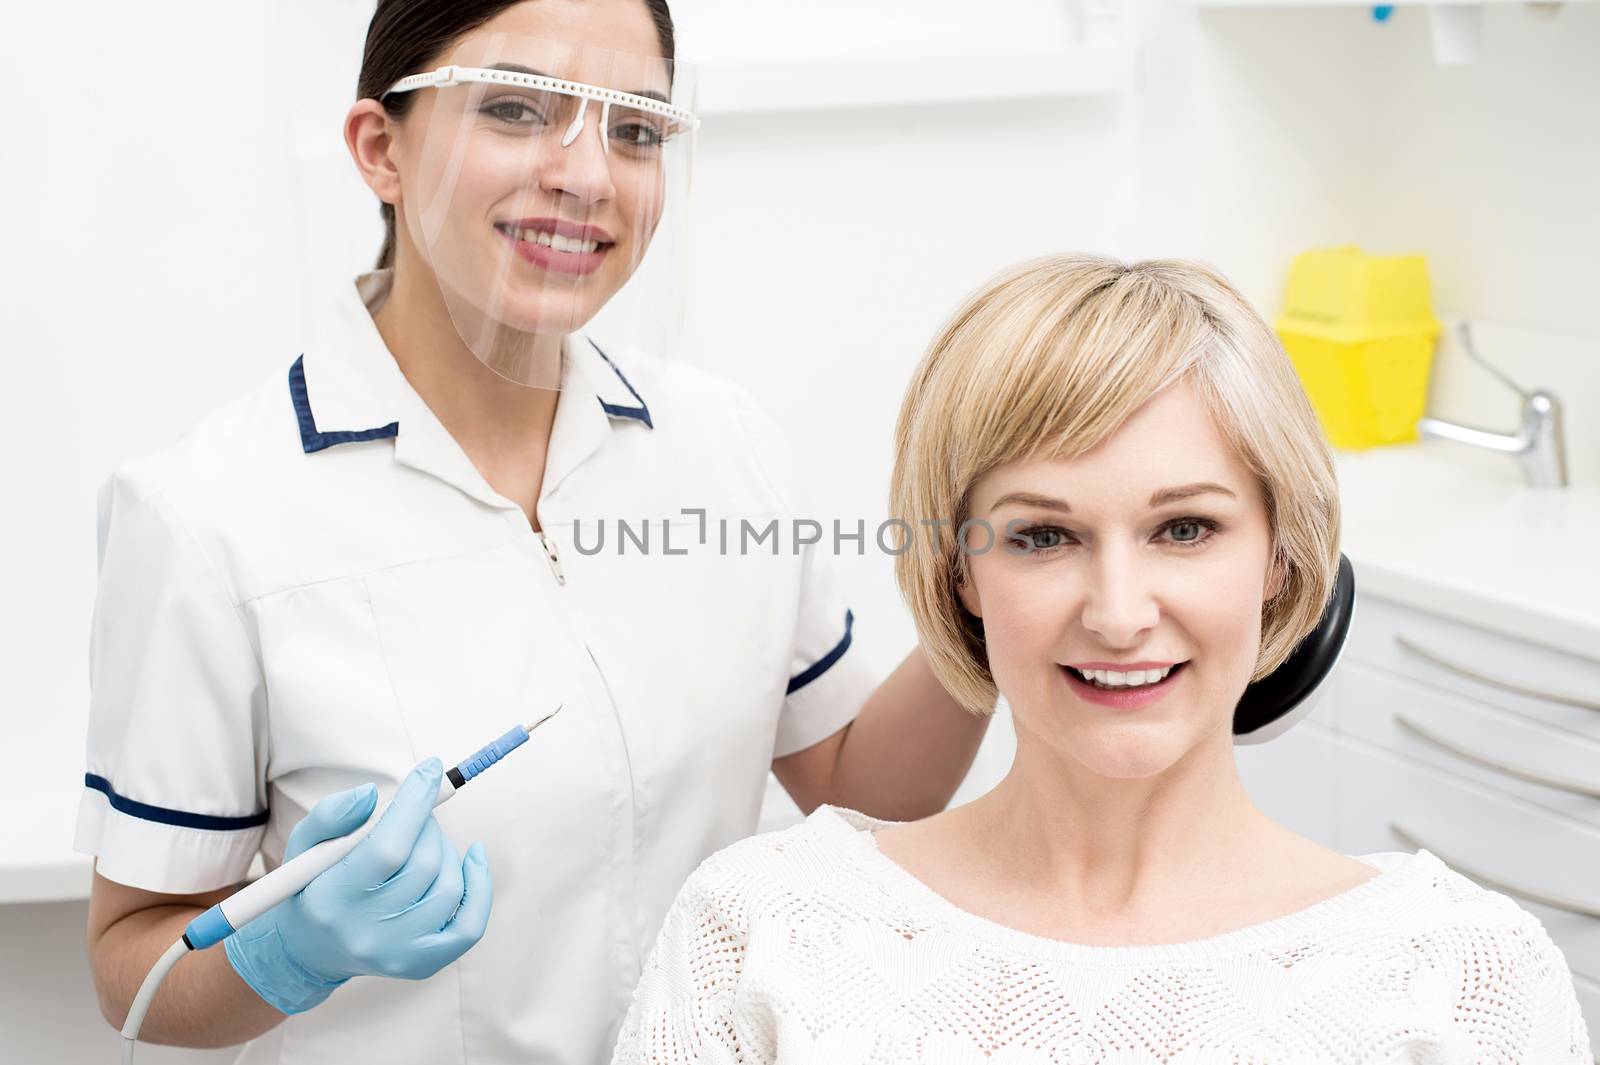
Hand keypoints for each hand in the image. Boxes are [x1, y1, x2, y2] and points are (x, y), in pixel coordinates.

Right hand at [223, 758, 492, 1013]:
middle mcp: (365, 933)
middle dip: (427, 824)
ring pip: (449, 886)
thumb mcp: (305, 844)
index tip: (430, 770)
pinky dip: (479, 885)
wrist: (311, 950)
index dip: (414, 804)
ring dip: (446, 849)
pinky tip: (472, 859)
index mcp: (331, 901)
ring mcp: (397, 954)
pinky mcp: (422, 963)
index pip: (387, 849)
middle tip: (416, 814)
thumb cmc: (312, 885)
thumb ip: (332, 814)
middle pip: (423, 864)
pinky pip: (470, 925)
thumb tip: (373, 794)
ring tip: (424, 840)